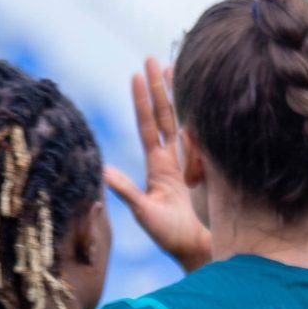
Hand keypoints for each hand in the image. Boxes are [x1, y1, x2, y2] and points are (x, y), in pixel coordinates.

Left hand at [103, 58, 210, 273]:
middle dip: (159, 88)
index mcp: (157, 166)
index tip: (137, 73)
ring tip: (175, 69)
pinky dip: (202, 123)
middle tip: (152, 58)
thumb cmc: (169, 236)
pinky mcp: (204, 172)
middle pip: (165, 116)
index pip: (148, 125)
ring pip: (183, 123)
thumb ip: (127, 191)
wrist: (196, 250)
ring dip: (179, 97)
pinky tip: (205, 105)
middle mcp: (170, 161)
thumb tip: (102, 171)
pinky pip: (204, 142)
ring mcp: (187, 164)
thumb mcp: (144, 212)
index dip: (143, 101)